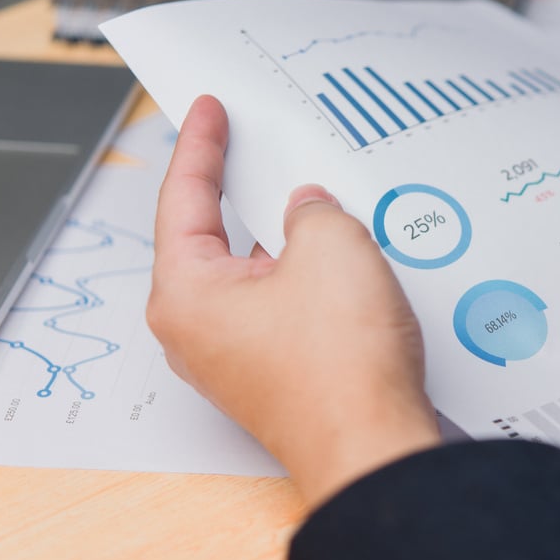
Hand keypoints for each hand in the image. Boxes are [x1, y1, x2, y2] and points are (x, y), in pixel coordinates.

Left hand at [147, 95, 439, 505]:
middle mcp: (197, 330)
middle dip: (236, 188)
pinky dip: (300, 272)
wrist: (374, 449)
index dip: (200, 145)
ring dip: (280, 235)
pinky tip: (334, 252)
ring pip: (251, 273)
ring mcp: (234, 356)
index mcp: (186, 294)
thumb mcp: (332, 248)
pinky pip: (277, 304)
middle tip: (248, 140)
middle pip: (210, 236)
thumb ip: (312, 209)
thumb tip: (307, 209)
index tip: (206, 110)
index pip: (184, 198)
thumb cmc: (340, 367)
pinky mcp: (272, 373)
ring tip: (308, 193)